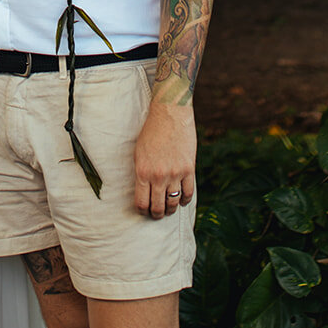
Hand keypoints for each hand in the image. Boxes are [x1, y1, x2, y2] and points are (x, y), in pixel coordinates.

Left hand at [133, 100, 195, 219]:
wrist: (170, 113)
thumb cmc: (151, 131)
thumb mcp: (139, 152)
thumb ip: (142, 173)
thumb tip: (144, 192)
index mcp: (142, 171)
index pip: (141, 203)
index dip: (143, 211)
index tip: (145, 211)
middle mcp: (158, 175)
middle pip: (157, 207)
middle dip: (156, 214)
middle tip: (157, 213)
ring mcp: (175, 173)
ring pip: (173, 204)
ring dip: (170, 209)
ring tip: (169, 208)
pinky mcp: (189, 169)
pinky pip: (188, 194)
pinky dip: (185, 200)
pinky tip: (182, 200)